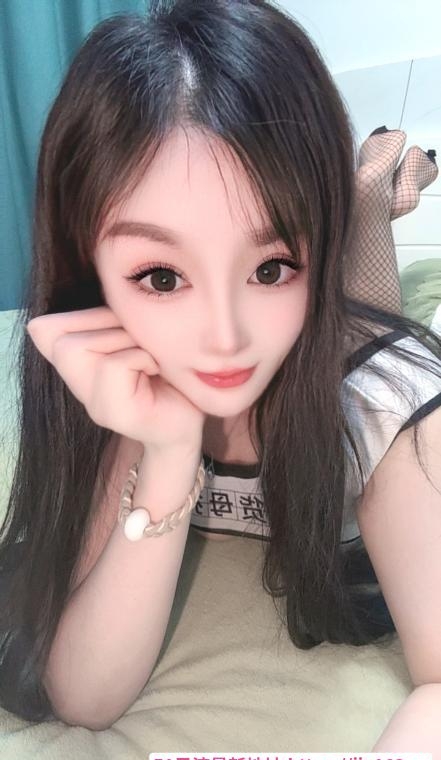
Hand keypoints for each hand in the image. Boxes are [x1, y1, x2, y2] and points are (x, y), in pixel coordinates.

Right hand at [26, 306, 205, 452]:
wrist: (192, 418)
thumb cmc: (169, 373)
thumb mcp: (135, 336)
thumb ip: (110, 319)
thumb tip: (106, 285)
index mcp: (80, 367)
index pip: (43, 330)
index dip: (82, 316)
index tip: (119, 326)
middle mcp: (81, 389)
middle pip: (62, 340)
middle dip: (107, 326)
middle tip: (140, 342)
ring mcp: (94, 405)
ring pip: (83, 349)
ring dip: (126, 341)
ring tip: (150, 357)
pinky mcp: (114, 415)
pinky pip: (114, 365)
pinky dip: (142, 357)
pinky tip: (157, 371)